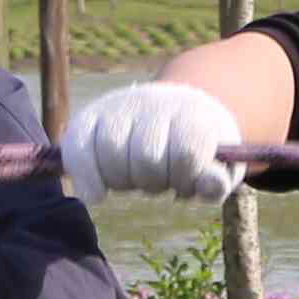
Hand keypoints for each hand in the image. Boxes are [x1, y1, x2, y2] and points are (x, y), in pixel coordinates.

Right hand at [59, 80, 242, 207]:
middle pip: (146, 156)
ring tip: (135, 178)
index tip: (188, 180)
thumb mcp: (221, 165)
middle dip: (155, 180)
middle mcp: (152, 103)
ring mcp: (118, 108)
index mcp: (191, 111)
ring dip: (124, 180)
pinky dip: (85, 176)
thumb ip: (219, 179)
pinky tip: (96, 196)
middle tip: (160, 180)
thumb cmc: (200, 149)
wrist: (177, 111)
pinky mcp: (89, 118)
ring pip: (110, 152)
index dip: (187, 175)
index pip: (187, 149)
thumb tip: (209, 184)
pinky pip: (77, 148)